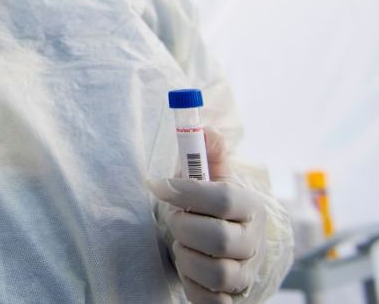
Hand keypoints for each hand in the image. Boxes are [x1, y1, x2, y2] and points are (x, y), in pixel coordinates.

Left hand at [150, 127, 266, 303]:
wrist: (226, 247)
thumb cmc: (210, 206)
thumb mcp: (211, 176)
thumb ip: (207, 153)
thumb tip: (205, 128)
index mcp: (251, 207)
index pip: (225, 198)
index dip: (187, 191)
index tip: (158, 185)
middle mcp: (254, 242)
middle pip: (219, 238)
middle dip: (184, 227)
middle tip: (174, 219)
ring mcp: (247, 274)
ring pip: (215, 272)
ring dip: (186, 256)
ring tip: (182, 244)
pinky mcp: (233, 299)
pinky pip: (211, 301)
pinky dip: (193, 286)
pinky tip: (188, 269)